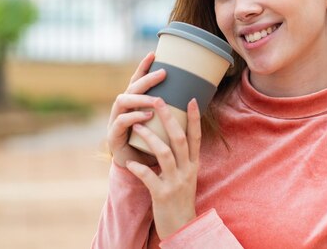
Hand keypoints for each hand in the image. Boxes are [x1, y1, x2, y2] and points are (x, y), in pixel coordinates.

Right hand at [107, 51, 163, 166]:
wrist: (138, 169)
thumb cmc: (152, 144)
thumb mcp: (162, 126)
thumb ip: (171, 112)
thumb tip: (194, 96)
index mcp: (134, 104)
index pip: (137, 81)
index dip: (144, 67)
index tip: (154, 53)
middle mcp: (123, 109)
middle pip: (131, 87)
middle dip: (147, 79)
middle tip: (163, 73)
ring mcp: (115, 120)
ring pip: (122, 101)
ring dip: (140, 98)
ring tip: (157, 99)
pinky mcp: (113, 136)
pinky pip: (120, 122)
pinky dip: (134, 118)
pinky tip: (147, 116)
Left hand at [126, 97, 201, 239]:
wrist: (182, 227)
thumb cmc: (180, 198)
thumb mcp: (186, 175)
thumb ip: (182, 158)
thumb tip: (174, 136)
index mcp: (193, 164)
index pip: (196, 136)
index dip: (194, 118)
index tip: (190, 98)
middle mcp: (187, 170)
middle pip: (180, 139)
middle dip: (169, 118)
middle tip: (159, 100)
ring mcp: (175, 182)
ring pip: (164, 153)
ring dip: (150, 138)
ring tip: (137, 126)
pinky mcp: (162, 194)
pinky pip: (149, 176)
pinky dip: (138, 168)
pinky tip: (130, 162)